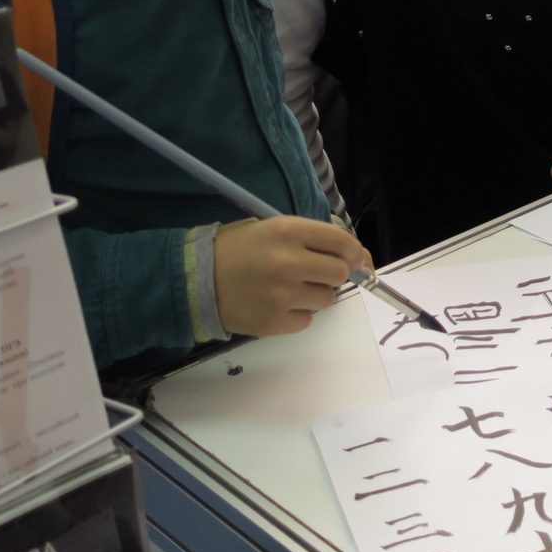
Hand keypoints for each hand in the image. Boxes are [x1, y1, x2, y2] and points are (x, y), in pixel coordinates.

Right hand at [212, 217, 373, 337]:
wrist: (194, 280)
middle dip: (334, 273)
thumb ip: (308, 238)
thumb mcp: (270, 228)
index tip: (357, 258)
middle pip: (339, 272)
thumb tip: (352, 254)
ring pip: (326, 299)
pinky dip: (297, 314)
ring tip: (290, 288)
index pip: (341, 241)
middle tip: (317, 274)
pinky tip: (276, 304)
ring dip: (316, 294)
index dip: (355, 251)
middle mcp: (289, 262)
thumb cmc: (234, 249)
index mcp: (288, 231)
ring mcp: (283, 295)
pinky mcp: (275, 322)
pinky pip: (306, 320)